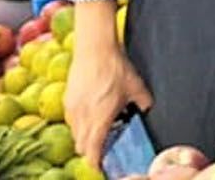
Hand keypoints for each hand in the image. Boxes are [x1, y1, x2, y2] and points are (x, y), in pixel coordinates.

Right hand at [68, 6, 151, 166]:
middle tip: (102, 149)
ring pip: (75, 133)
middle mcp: (82, 117)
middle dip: (90, 150)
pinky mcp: (67, 99)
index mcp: (100, 118)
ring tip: (99, 130)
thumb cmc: (115, 67)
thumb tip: (146, 108)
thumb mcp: (136, 86)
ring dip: (85, 137)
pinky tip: (92, 114)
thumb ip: (143, 102)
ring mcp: (72, 108)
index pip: (92, 149)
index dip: (95, 161)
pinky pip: (71, 120)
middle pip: (81, 145)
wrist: (95, 49)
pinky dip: (79, 124)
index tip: (100, 165)